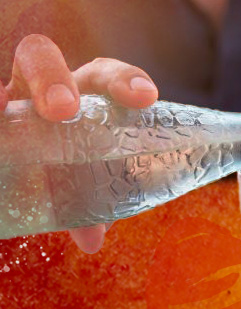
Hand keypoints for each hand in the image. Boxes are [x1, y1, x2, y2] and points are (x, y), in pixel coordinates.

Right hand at [0, 34, 158, 253]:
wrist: (29, 177)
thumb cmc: (67, 174)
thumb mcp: (82, 188)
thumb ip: (90, 208)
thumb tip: (92, 238)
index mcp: (84, 98)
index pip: (104, 77)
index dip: (125, 79)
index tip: (146, 96)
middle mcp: (42, 89)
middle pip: (44, 58)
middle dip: (53, 77)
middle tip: (62, 110)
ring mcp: (11, 99)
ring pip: (7, 73)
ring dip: (3, 89)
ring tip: (0, 105)